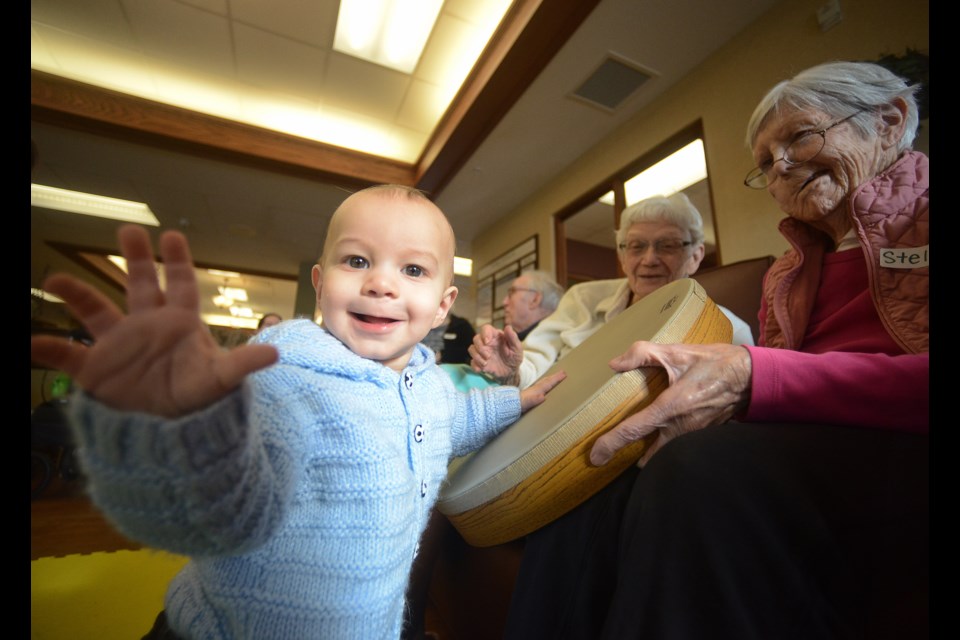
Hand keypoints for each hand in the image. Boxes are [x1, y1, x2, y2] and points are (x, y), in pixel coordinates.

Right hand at [30, 225, 279, 417]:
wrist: (171, 433)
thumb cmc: (198, 402)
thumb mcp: (219, 381)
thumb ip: (242, 364)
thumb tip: (274, 354)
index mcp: (179, 324)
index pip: (181, 285)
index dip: (177, 261)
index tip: (172, 235)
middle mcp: (148, 327)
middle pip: (141, 284)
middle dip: (136, 257)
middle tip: (128, 229)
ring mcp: (120, 345)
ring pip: (95, 310)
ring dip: (77, 294)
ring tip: (54, 279)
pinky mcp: (97, 370)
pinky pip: (67, 355)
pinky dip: (49, 348)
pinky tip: (34, 342)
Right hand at [469, 324, 522, 384]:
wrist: (511, 372)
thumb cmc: (514, 357)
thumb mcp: (517, 348)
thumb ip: (513, 338)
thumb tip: (508, 327)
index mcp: (495, 336)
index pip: (486, 328)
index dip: (484, 333)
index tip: (487, 342)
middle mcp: (487, 343)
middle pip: (476, 338)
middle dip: (479, 347)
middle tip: (488, 356)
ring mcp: (482, 352)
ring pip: (471, 349)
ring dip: (476, 356)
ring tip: (485, 363)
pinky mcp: (479, 361)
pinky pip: (471, 361)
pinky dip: (475, 365)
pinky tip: (481, 369)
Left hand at [519, 371, 566, 412]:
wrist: (509, 405)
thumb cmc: (519, 405)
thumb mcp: (527, 403)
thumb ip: (534, 400)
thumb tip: (542, 396)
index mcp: (536, 390)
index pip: (548, 383)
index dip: (556, 378)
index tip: (564, 373)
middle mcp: (535, 389)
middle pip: (547, 381)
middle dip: (555, 377)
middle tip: (562, 372)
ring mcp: (532, 391)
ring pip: (543, 383)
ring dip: (550, 379)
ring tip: (555, 377)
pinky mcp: (530, 395)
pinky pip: (540, 387)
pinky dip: (544, 385)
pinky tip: (545, 389)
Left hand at [589, 342, 751, 466]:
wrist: (750, 377)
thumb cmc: (713, 363)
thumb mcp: (676, 351)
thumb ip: (642, 353)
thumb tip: (614, 363)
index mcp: (670, 408)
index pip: (634, 431)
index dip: (612, 444)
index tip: (596, 457)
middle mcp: (680, 428)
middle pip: (648, 456)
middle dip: (629, 458)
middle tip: (612, 455)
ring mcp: (692, 435)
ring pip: (663, 454)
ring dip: (648, 454)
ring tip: (631, 448)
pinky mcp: (701, 436)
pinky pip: (677, 448)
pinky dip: (663, 447)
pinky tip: (656, 436)